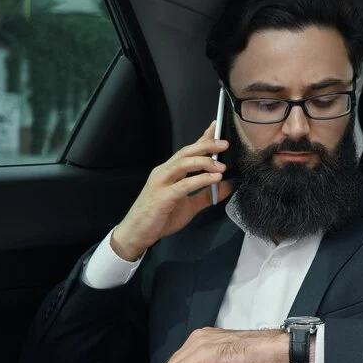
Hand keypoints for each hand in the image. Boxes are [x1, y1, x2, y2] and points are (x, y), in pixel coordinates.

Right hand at [111, 121, 232, 260]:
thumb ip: (206, 195)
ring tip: (222, 165)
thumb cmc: (159, 218)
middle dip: (205, 145)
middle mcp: (164, 173)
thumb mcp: (189, 206)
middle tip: (224, 143)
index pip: (187, 151)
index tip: (216, 128)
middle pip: (186, 153)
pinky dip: (200, 180)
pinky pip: (183, 185)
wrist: (136, 234)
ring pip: (183, 164)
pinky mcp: (162, 197)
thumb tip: (226, 185)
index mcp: (169, 172)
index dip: (202, 138)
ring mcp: (161, 183)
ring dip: (204, 162)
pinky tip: (213, 178)